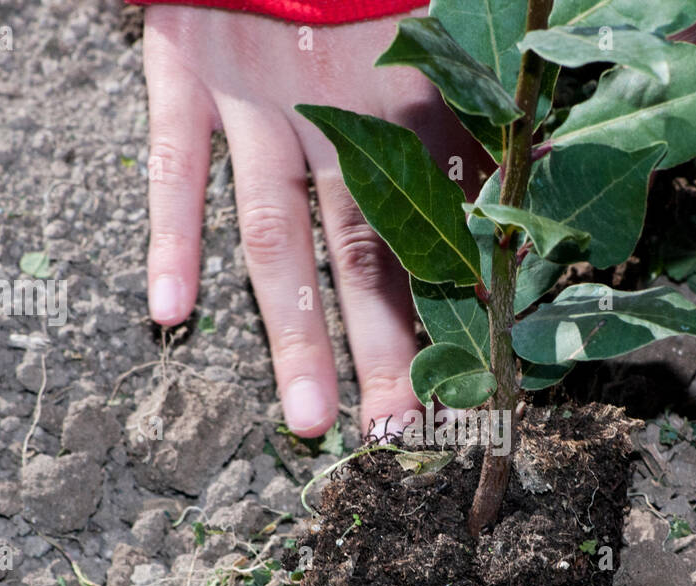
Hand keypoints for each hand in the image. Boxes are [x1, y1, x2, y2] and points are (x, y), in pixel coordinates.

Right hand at [142, 5, 476, 434]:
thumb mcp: (460, 23)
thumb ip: (487, 99)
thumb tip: (529, 182)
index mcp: (411, 102)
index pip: (439, 225)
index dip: (454, 308)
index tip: (472, 387)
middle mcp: (339, 118)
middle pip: (366, 254)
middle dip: (384, 350)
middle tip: (397, 435)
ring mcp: (258, 102)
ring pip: (278, 235)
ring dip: (293, 331)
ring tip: (306, 418)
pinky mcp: (189, 70)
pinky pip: (172, 163)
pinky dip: (171, 236)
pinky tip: (165, 312)